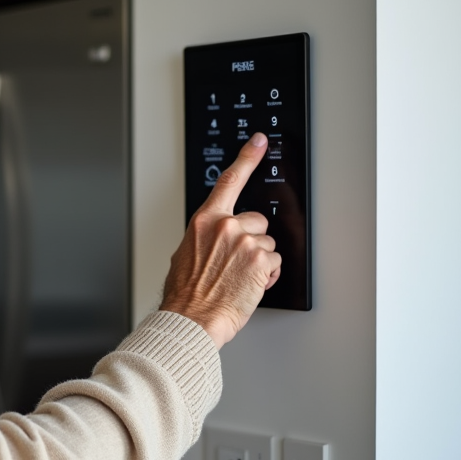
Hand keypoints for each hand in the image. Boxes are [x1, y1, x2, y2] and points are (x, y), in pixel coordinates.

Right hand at [160, 133, 281, 347]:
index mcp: (204, 221)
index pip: (229, 181)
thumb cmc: (185, 295)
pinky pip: (275, 262)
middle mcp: (225, 226)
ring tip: (239, 279)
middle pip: (257, 221)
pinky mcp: (260, 258)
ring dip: (259, 262)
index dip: (247, 158)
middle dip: (252, 241)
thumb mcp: (185, 255)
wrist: (190, 318)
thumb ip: (205, 238)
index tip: (259, 141)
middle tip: (236, 264)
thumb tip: (215, 241)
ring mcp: (244, 241)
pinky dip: (266, 276)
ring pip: (268, 244)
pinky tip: (249, 285)